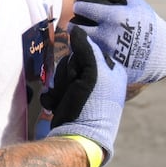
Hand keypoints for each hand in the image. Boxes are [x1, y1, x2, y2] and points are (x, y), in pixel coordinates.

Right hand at [43, 26, 127, 161]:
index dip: (79, 59)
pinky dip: (52, 98)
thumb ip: (86, 48)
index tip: (82, 72)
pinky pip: (55, 90)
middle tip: (73, 89)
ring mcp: (84, 93)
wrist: (78, 138)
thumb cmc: (91, 105)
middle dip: (67, 74)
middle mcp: (100, 81)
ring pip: (62, 75)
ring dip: (58, 87)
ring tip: (63, 101)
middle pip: (73, 61)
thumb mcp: (93, 72)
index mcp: (112, 72)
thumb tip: (76, 28)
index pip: (88, 49)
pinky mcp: (70, 103)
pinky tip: (55, 106)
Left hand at [70, 0, 165, 87]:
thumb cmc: (143, 20)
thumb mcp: (131, 0)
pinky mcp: (105, 67)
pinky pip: (83, 58)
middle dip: (79, 22)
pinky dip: (86, 52)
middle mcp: (108, 36)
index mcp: (114, 17)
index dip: (82, 6)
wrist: (159, 52)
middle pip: (74, 26)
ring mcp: (106, 54)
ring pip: (77, 43)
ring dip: (80, 37)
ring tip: (92, 35)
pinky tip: (95, 48)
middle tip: (88, 22)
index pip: (80, 7)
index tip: (86, 8)